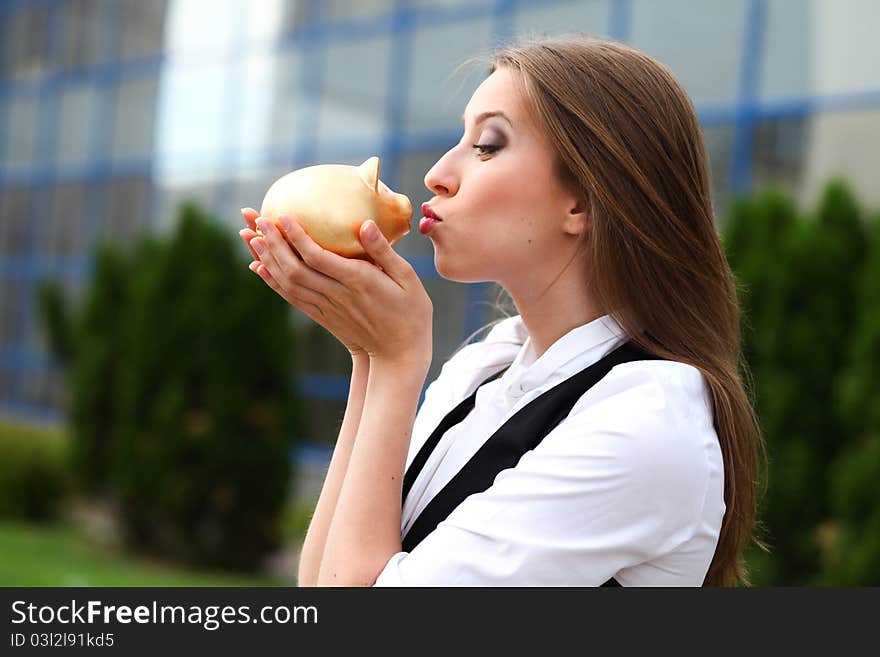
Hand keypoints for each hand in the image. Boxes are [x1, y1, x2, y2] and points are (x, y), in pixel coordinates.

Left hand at [239, 208, 432, 366]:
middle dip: (272, 242)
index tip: (282, 215)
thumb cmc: (410, 313)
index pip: (319, 258)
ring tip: (249, 235)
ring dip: (266, 258)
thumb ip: (383, 251)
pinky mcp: (321, 316)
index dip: (297, 237)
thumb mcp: (407, 279)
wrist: (399, 355)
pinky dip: (272, 280)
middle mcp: (337, 295)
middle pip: (295, 268)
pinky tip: (258, 265)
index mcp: (358, 282)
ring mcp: (326, 308)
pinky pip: (291, 297)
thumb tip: (364, 224)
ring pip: (288, 282)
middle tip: (255, 218)